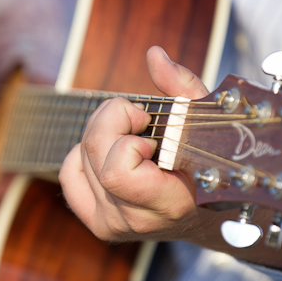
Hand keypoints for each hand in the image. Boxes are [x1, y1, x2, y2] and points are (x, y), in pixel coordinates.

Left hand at [59, 46, 209, 241]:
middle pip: (93, 153)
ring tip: (132, 137)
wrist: (211, 216)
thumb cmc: (211, 163)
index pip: (117, 173)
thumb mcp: (206, 121)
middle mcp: (136, 220)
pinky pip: (70, 175)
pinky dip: (82, 154)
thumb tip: (153, 55)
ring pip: (79, 158)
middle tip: (138, 120)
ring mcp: (114, 225)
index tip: (150, 131)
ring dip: (102, 134)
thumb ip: (183, 87)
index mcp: (170, 204)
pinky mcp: (98, 223)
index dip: (126, 140)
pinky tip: (109, 151)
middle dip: (112, 120)